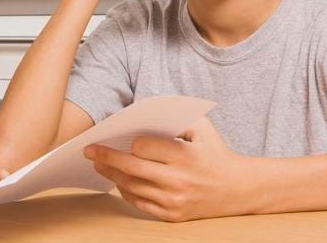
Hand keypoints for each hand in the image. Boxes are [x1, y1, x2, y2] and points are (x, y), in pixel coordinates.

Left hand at [83, 118, 254, 221]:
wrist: (238, 189)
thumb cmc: (215, 152)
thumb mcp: (202, 127)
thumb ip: (175, 116)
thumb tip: (142, 111)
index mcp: (184, 156)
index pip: (144, 147)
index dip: (132, 141)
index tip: (124, 136)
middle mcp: (178, 181)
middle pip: (131, 168)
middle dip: (106, 157)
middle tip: (88, 150)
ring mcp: (173, 201)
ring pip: (131, 187)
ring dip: (111, 174)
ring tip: (98, 164)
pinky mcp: (171, 216)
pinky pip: (139, 204)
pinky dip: (125, 191)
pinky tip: (117, 181)